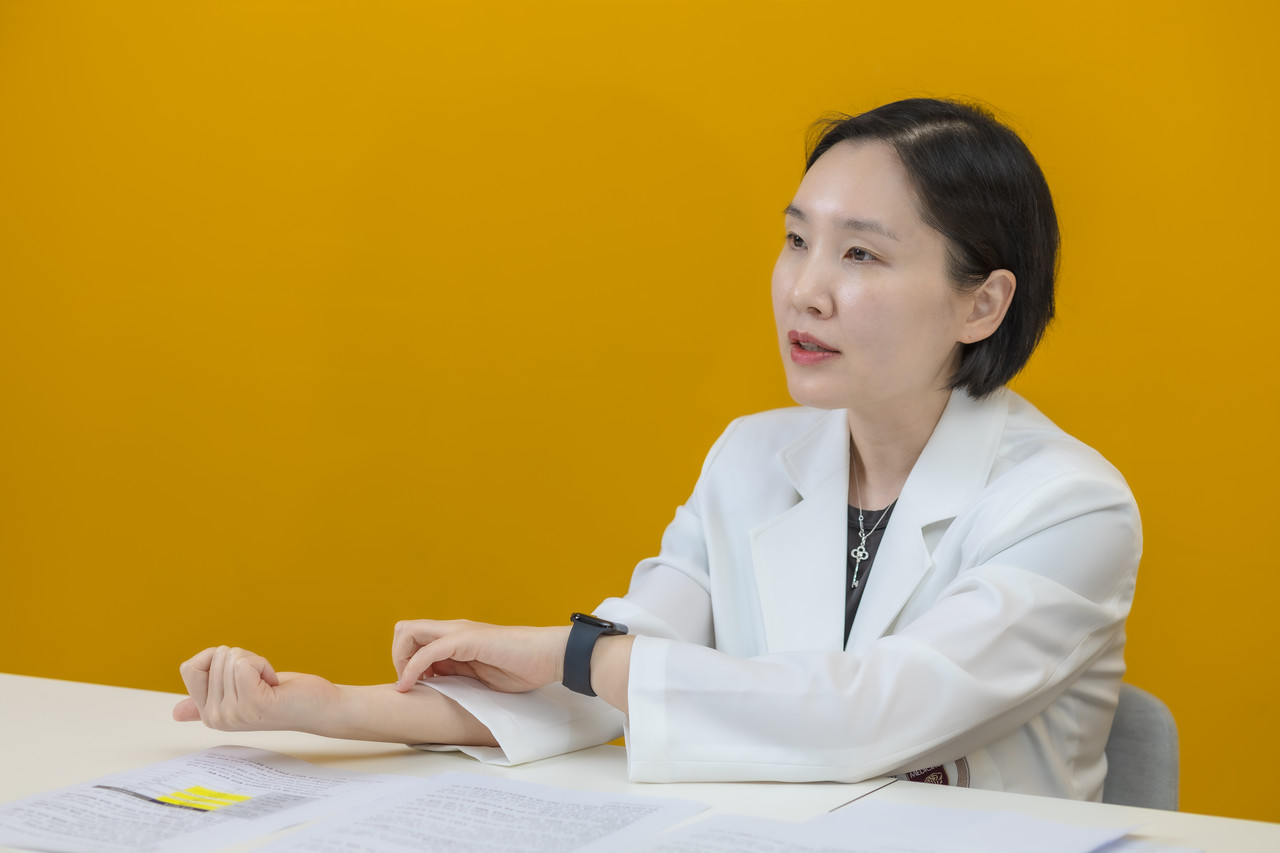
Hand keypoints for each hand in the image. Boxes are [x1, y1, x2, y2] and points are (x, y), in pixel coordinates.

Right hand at [172, 646, 339, 731]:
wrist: (318, 707)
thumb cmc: (283, 696)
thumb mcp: (239, 695)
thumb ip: (208, 701)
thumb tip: (176, 713)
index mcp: (208, 714)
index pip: (189, 667)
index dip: (217, 657)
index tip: (242, 674)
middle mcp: (216, 717)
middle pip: (214, 657)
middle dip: (243, 658)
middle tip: (261, 681)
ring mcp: (233, 713)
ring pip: (231, 658)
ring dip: (256, 662)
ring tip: (269, 683)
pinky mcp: (253, 704)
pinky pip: (245, 664)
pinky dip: (263, 664)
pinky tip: (274, 683)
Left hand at [392, 619, 569, 693]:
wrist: (548, 656)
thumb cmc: (522, 667)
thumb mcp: (481, 675)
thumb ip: (460, 674)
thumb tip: (438, 684)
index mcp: (457, 638)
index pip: (416, 637)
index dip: (406, 661)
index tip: (415, 684)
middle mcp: (454, 630)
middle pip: (405, 630)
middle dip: (397, 656)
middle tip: (409, 682)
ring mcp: (459, 632)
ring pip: (409, 633)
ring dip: (400, 660)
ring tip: (410, 684)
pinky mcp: (466, 640)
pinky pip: (427, 651)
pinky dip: (411, 668)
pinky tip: (410, 685)